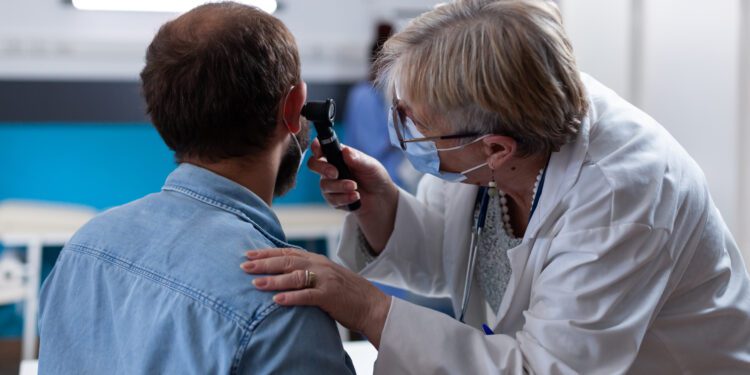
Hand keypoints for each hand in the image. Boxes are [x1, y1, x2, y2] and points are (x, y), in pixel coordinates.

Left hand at [241, 248, 390, 348]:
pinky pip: (307, 295)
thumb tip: (284, 273)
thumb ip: (308, 273)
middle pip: (287, 260)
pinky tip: (276, 301)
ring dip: (274, 280)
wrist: (372, 305)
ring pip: (295, 276)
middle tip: (244, 265)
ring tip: (256, 283)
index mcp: (318, 260)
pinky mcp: (330, 296)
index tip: (248, 254)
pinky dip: (291, 297)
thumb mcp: (327, 277)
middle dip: (264, 263)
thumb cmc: (347, 294)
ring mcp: (326, 280)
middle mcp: (321, 265)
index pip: (288, 252)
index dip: (267, 253)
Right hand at [307, 139, 398, 250]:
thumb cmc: (375, 176)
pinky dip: (344, 198)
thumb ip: (358, 159)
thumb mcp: (371, 165)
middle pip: (313, 164)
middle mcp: (331, 168)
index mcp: (338, 155)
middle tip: (335, 173)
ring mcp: (331, 184)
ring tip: (355, 187)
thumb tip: (345, 151)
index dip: (316, 148)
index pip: (321, 147)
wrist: (381, 198)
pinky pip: (332, 199)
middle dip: (322, 168)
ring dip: (340, 186)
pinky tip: (355, 197)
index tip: (319, 152)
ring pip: (324, 185)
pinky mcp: (334, 199)